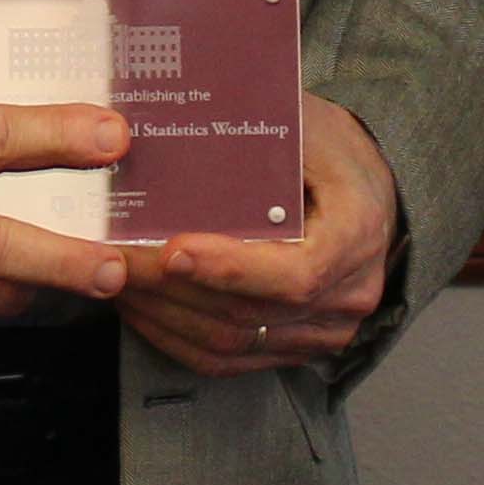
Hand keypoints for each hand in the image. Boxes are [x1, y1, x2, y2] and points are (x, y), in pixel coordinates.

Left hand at [119, 94, 397, 378]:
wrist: (369, 191)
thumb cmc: (332, 151)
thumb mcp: (307, 124)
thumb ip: (258, 133)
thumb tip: (179, 124)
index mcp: (357, 232)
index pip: (295, 274)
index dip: (229, 269)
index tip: (172, 250)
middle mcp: (348, 292)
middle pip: (248, 312)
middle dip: (170, 289)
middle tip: (113, 259)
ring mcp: (325, 328)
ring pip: (232, 341)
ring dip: (163, 315)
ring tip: (114, 280)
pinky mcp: (297, 346)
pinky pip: (229, 360)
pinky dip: (176, 337)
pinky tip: (141, 307)